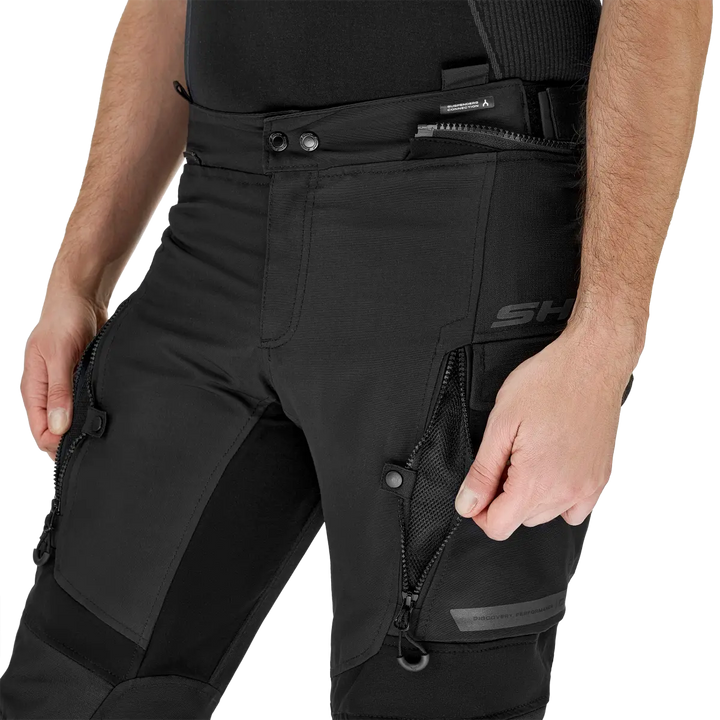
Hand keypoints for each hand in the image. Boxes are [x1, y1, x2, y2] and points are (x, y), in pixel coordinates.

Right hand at [20, 290, 107, 458]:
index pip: (39, 431)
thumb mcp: (59, 357)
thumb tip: (58, 428)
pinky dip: (91, 413)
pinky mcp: (80, 381)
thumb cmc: (63, 322)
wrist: (80, 299)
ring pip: (70, 419)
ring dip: (82, 427)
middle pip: (54, 430)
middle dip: (69, 440)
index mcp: (33, 389)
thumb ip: (59, 392)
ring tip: (102, 433)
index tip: (78, 446)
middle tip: (95, 443)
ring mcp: (63, 387)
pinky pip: (84, 405)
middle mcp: (47, 392)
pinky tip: (105, 417)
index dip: (56, 443)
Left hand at [454, 325, 635, 539]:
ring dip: (531, 498)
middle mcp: (566, 492)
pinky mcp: (602, 477)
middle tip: (503, 461)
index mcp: (536, 481)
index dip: (479, 512)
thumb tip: (468, 504)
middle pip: (522, 520)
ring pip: (548, 515)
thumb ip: (482, 471)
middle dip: (504, 499)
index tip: (477, 491)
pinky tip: (553, 470)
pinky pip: (577, 508)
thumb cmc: (548, 383)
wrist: (592, 363)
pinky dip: (561, 498)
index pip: (499, 527)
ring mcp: (588, 487)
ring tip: (527, 459)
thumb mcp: (501, 423)